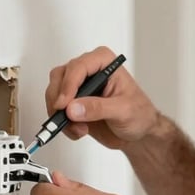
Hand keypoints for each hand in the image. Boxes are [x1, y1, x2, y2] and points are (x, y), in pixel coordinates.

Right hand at [45, 46, 159, 149]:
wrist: (139, 132)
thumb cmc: (139, 114)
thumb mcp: (124, 110)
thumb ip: (98, 108)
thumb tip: (73, 108)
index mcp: (104, 62)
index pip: (79, 66)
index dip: (68, 84)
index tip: (65, 104)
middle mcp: (89, 71)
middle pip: (60, 76)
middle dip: (59, 99)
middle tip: (66, 117)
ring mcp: (79, 87)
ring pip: (54, 93)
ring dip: (60, 114)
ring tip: (79, 129)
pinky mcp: (73, 104)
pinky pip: (57, 110)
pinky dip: (63, 123)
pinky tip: (78, 131)